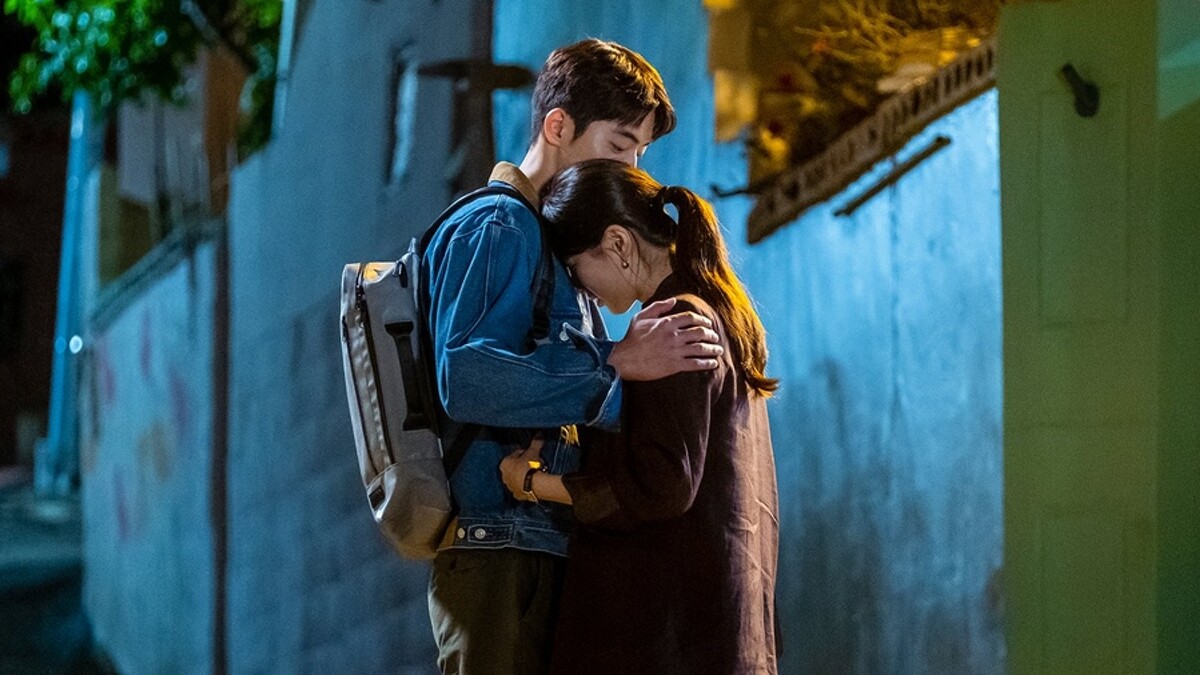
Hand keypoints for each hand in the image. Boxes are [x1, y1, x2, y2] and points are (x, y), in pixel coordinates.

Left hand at [500, 437, 543, 500]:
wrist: (535, 485)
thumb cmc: (530, 466)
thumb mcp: (533, 451)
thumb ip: (535, 442)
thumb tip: (539, 433)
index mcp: (504, 463)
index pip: (515, 454)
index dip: (524, 453)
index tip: (532, 453)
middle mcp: (504, 476)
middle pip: (514, 467)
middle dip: (523, 465)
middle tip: (534, 463)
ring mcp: (510, 487)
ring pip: (517, 478)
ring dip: (524, 476)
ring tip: (535, 473)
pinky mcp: (517, 495)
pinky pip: (521, 488)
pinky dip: (526, 485)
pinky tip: (533, 483)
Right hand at [608, 297, 722, 380]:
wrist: (624, 360)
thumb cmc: (631, 338)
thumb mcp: (641, 317)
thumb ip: (658, 307)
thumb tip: (673, 301)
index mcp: (666, 323)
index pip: (691, 318)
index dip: (703, 320)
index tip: (708, 323)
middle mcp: (673, 336)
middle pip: (700, 332)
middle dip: (711, 334)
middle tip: (715, 337)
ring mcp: (675, 351)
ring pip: (701, 348)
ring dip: (713, 349)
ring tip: (718, 350)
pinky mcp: (674, 365)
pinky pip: (696, 363)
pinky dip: (707, 363)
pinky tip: (713, 363)